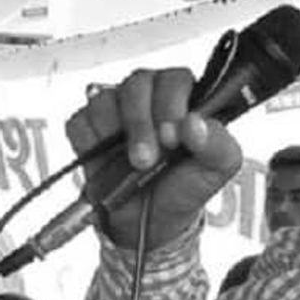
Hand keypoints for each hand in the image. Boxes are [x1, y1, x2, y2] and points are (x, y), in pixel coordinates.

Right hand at [65, 68, 242, 248]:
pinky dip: (91, 142)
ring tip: (131, 163)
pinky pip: (80, 121)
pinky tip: (108, 158)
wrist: (156, 219)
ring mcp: (118, 111)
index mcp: (185, 98)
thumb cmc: (187, 185)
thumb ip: (217, 143)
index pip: (174, 79)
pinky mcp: (89, 129)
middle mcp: (151, 97)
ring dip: (116, 132)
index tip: (171, 136)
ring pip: (106, 98)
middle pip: (137, 83)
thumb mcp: (219, 167)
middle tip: (147, 158)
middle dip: (141, 122)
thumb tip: (195, 124)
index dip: (170, 104)